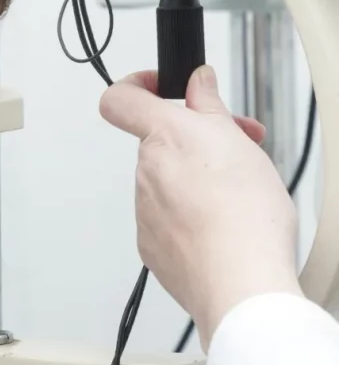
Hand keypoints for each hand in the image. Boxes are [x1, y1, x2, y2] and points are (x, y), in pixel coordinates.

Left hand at [99, 65, 302, 350]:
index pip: (120, 98)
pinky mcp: (152, 246)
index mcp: (162, 137)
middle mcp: (145, 172)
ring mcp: (145, 211)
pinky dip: (192, 217)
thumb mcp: (237, 141)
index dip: (136, 86)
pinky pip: (168, 219)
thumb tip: (197, 81)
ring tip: (238, 196)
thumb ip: (208, 105)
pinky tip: (223, 226)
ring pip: (167, 182)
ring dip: (196, 180)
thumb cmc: (245, 216)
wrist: (241, 284)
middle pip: (161, 144)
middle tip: (238, 149)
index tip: (160, 87)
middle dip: (196, 142)